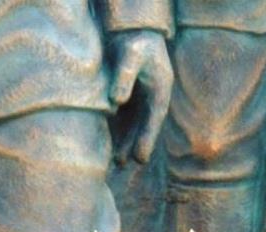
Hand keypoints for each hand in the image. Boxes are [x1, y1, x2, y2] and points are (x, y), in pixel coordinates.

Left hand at [108, 30, 173, 164]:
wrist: (131, 33)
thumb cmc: (134, 42)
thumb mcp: (131, 54)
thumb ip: (125, 75)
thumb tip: (116, 102)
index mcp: (159, 91)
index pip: (153, 120)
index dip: (147, 140)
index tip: (141, 158)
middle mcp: (150, 100)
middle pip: (142, 127)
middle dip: (134, 146)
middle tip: (125, 164)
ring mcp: (138, 101)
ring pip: (131, 127)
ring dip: (124, 143)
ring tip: (116, 162)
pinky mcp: (125, 100)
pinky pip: (121, 121)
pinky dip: (115, 133)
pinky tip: (106, 146)